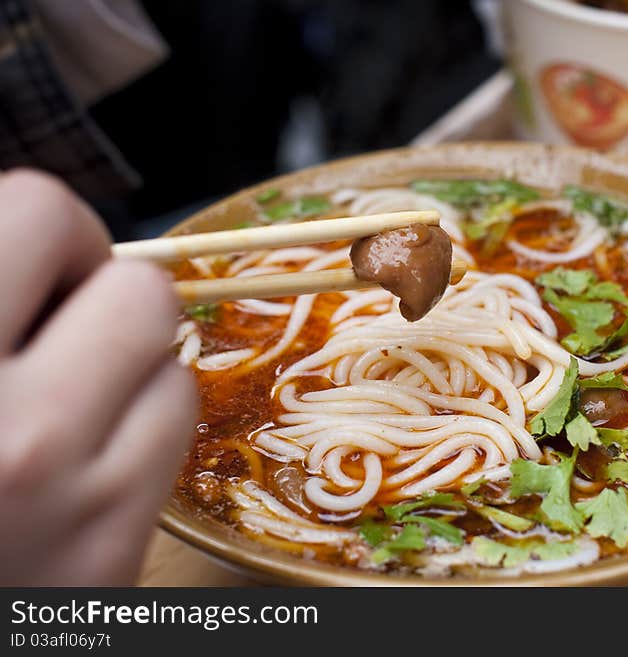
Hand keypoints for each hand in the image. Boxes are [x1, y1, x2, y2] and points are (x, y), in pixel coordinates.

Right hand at [0, 170, 196, 584]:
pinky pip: (173, 434)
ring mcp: (71, 499)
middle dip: (106, 296)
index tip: (37, 270)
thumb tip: (49, 236)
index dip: (50, 237)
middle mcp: (8, 429)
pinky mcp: (111, 554)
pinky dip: (141, 428)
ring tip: (67, 405)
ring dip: (129, 369)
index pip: (43, 211)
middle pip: (143, 287)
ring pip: (174, 362)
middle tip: (61, 330)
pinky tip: (86, 458)